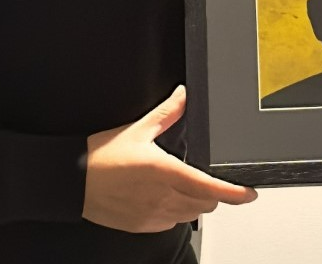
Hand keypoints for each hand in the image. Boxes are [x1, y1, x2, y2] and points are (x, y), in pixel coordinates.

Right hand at [83, 85, 257, 232]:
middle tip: (206, 180)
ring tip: (183, 186)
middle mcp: (163, 197)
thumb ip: (167, 113)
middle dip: (213, 194)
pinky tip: (163, 198)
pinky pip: (170, 223)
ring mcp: (153, 215)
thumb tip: (183, 96)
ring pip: (189, 215)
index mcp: (165, 171)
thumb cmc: (100, 157)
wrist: (72, 182)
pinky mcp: (142, 226)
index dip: (235, 193)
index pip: (211, 188)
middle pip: (205, 204)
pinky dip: (175, 212)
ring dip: (194, 203)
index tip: (249, 193)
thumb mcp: (137, 130)